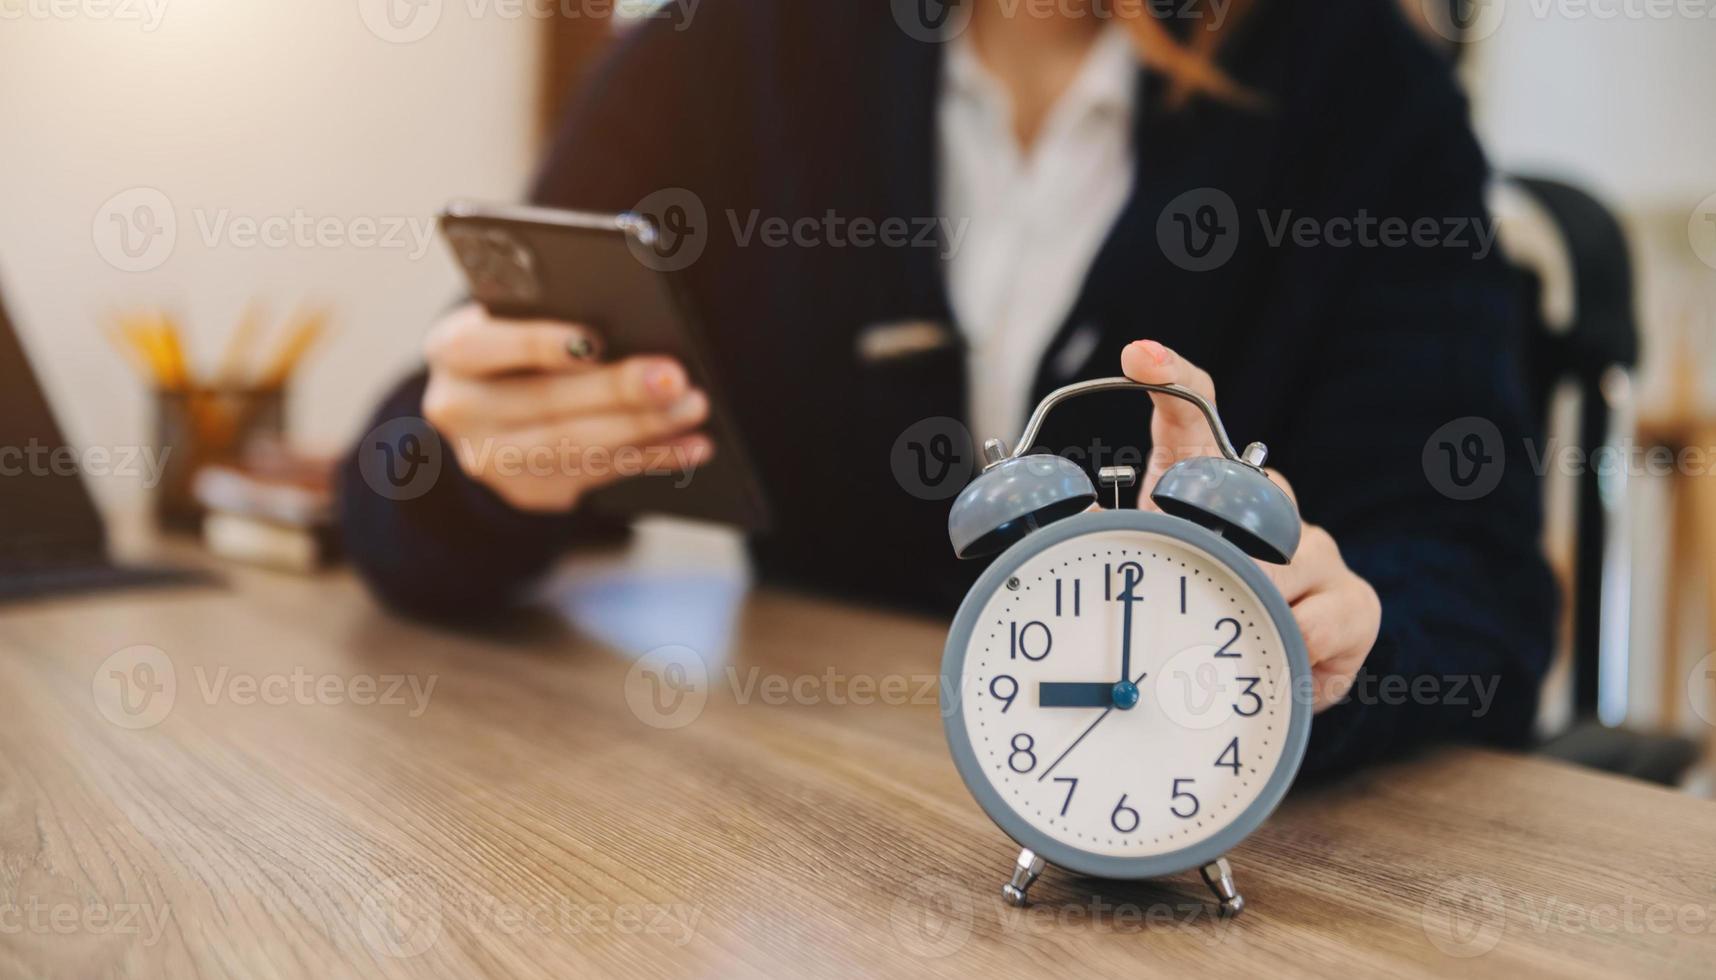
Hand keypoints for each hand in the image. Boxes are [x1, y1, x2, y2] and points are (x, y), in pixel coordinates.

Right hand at [421, 304, 713, 512]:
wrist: (491, 411)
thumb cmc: (519, 346)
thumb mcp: (513, 323)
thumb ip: (549, 317)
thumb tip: (630, 325)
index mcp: (452, 352)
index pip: (488, 344)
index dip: (542, 343)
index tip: (597, 339)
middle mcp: (459, 409)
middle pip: (545, 400)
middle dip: (617, 389)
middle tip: (674, 377)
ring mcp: (491, 459)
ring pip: (575, 445)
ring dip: (644, 428)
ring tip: (693, 407)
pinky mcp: (530, 491)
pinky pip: (600, 473)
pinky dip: (652, 457)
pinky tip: (692, 445)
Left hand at [1119, 340, 1381, 711]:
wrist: (1255, 676)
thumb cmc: (1191, 609)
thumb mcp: (1145, 573)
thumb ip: (1107, 544)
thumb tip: (1059, 533)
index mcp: (1211, 486)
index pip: (1192, 414)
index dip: (1170, 377)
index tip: (1139, 358)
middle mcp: (1271, 506)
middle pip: (1260, 492)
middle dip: (1226, 537)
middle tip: (1199, 569)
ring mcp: (1318, 553)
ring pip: (1296, 562)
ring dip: (1257, 601)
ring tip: (1230, 629)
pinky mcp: (1352, 606)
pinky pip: (1327, 621)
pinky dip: (1296, 648)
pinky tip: (1272, 663)